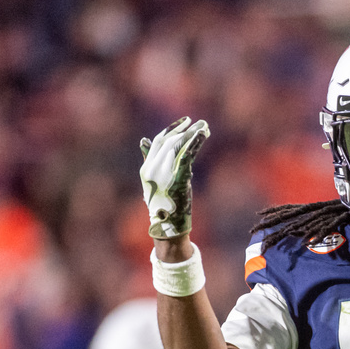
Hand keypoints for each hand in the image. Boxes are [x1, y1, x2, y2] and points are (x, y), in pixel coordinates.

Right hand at [139, 117, 209, 238]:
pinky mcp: (177, 178)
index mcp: (147, 168)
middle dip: (186, 130)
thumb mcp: (152, 181)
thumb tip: (144, 140)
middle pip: (170, 141)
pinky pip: (187, 155)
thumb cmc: (162, 204)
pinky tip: (203, 134)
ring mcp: (164, 174)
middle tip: (201, 123)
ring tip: (205, 127)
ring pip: (179, 146)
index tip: (185, 122)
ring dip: (193, 134)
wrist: (166, 227)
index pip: (159, 141)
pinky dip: (195, 142)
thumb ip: (149, 160)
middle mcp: (153, 168)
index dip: (172, 129)